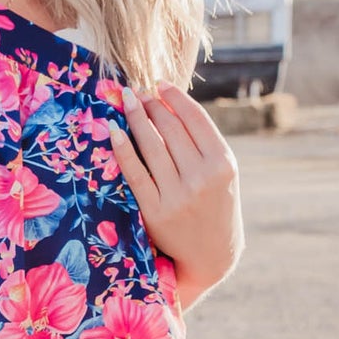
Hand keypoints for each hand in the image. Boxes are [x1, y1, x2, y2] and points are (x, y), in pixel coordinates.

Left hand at [108, 82, 241, 300]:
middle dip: (152, 105)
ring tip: (127, 102)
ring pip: (152, 146)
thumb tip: (170, 104)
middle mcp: (203, 178)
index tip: (160, 84)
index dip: (175, 97)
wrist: (212, 255)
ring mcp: (179, 195)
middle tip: (138, 92)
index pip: (195, 119)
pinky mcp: (157, 211)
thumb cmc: (216, 207)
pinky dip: (123, 149)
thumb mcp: (223, 174)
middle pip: (172, 129)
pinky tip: (114, 130)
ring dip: (136, 118)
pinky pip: (136, 173)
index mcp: (224, 164)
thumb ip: (204, 144)